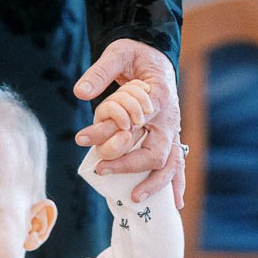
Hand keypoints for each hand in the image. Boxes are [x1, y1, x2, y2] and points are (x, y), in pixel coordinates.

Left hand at [73, 41, 184, 208]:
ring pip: (171, 162)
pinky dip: (176, 183)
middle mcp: (170, 117)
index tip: (88, 140)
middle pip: (157, 150)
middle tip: (102, 170)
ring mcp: (172, 129)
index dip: (115, 133)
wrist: (155, 55)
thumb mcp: (117, 54)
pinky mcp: (171, 136)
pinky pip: (177, 163)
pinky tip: (175, 203)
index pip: (137, 120)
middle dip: (130, 165)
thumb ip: (100, 72)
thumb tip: (80, 92)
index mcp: (159, 96)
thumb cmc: (136, 55)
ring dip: (156, 183)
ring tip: (135, 198)